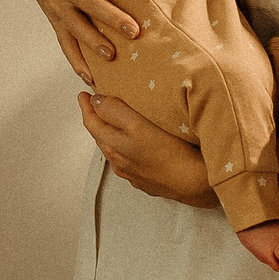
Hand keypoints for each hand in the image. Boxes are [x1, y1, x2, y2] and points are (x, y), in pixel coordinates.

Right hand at [22, 0, 159, 80]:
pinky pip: (65, 44)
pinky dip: (76, 62)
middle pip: (92, 4)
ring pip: (78, 27)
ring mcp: (60, 7)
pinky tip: (90, 78)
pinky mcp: (55, 22)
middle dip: (113, 18)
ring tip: (112, 56)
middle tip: (135, 31)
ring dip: (94, 42)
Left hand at [79, 94, 215, 204]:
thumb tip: (95, 101)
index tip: (83, 94)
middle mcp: (120, 162)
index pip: (92, 124)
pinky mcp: (148, 179)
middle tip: (96, 104)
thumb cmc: (169, 154)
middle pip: (102, 137)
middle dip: (97, 120)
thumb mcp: (139, 127)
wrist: (195, 185)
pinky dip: (126, 146)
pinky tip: (136, 144)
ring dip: (111, 134)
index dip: (86, 107)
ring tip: (114, 121)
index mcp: (114, 147)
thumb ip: (116, 112)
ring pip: (115, 150)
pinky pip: (129, 159)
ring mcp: (134, 173)